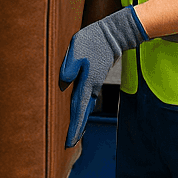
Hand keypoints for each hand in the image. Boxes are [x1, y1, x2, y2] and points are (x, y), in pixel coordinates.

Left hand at [58, 6, 148, 146]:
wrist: (113, 34)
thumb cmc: (92, 40)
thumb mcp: (76, 49)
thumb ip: (69, 65)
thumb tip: (64, 80)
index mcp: (86, 83)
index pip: (77, 110)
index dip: (73, 127)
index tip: (69, 142)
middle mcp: (91, 87)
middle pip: (82, 113)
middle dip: (77, 128)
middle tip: (70, 143)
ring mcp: (94, 83)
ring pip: (85, 106)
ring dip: (79, 119)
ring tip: (74, 131)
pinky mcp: (94, 78)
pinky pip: (87, 98)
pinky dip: (82, 108)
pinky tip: (79, 109)